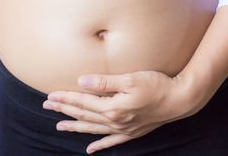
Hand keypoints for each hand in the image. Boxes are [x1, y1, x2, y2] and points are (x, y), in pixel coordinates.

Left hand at [42, 70, 196, 153]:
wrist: (180, 100)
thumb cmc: (157, 85)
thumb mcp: (130, 79)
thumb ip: (104, 82)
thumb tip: (81, 81)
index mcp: (113, 107)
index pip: (82, 102)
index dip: (65, 98)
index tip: (50, 95)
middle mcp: (115, 121)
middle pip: (84, 115)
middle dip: (64, 110)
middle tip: (47, 106)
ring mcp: (124, 129)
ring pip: (93, 128)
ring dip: (76, 126)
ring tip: (60, 126)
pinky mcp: (133, 132)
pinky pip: (111, 141)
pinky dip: (99, 145)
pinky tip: (90, 149)